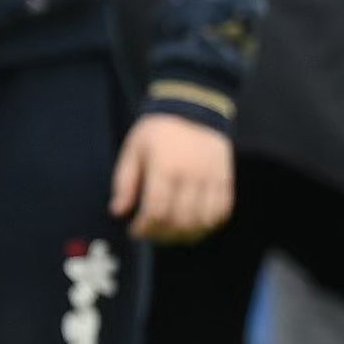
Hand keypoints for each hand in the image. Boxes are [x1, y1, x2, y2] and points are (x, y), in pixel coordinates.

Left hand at [114, 111, 236, 242]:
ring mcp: (212, 179)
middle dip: (162, 235)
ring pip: (203, 221)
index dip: (145, 228)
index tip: (135, 231)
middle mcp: (191, 176)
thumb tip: (118, 211)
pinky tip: (193, 225)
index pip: (157, 211)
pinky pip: (222, 212)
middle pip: (180, 221)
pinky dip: (208, 225)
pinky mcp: (226, 180)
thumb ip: (124, 182)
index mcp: (165, 167)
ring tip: (170, 234)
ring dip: (185, 235)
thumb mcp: (133, 150)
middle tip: (151, 234)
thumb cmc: (157, 131)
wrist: (194, 108)